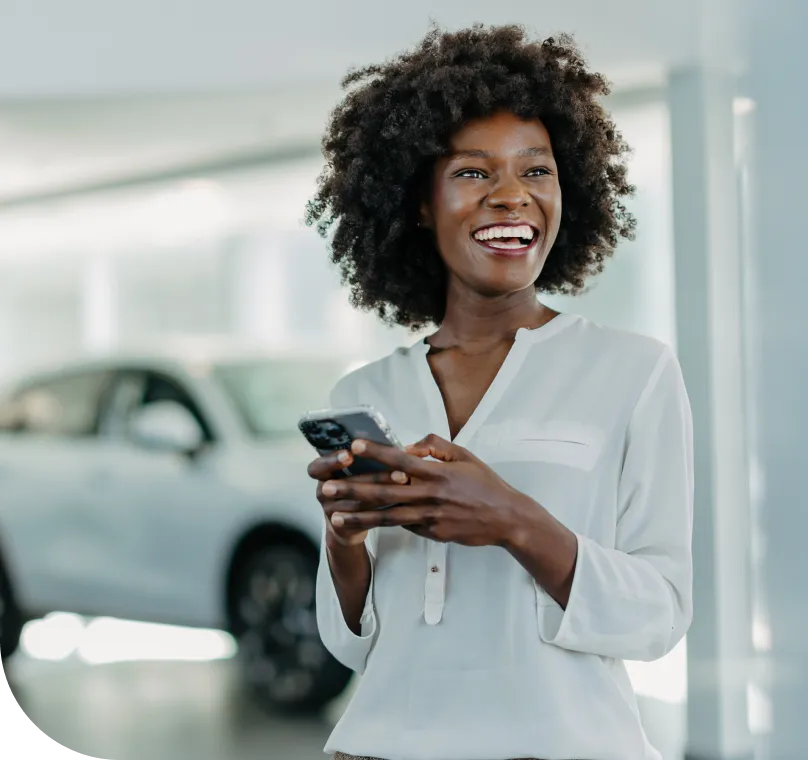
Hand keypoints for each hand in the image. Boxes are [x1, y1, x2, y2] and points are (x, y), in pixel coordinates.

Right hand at [307, 450, 409, 545]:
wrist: (344, 524)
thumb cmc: (352, 485)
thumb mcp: (350, 469)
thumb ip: (360, 456)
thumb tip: (388, 443)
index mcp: (322, 474)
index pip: (317, 467)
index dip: (331, 461)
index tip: (349, 455)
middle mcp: (323, 492)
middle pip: (346, 485)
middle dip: (374, 477)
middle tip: (398, 472)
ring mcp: (332, 511)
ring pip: (358, 503)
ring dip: (385, 492)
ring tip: (405, 481)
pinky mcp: (344, 526)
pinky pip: (365, 518)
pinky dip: (384, 508)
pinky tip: (401, 501)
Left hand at [321, 434, 532, 546]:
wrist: (506, 518)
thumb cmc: (485, 483)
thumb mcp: (464, 455)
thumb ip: (435, 446)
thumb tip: (409, 447)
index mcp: (436, 472)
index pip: (399, 460)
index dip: (375, 452)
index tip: (353, 445)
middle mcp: (429, 494)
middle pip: (384, 492)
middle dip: (352, 490)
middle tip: (326, 490)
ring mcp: (430, 517)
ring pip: (387, 517)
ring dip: (359, 516)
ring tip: (334, 517)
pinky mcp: (432, 533)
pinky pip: (405, 526)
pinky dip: (383, 525)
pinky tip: (363, 525)